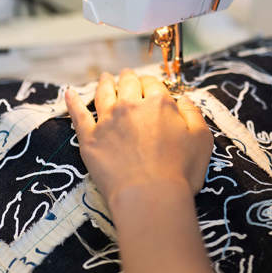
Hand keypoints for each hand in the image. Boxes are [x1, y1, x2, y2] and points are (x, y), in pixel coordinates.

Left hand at [65, 70, 212, 205]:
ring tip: (105, 77)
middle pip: (128, 83)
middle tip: (127, 75)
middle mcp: (131, 106)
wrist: (149, 197)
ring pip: (104, 93)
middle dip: (128, 78)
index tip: (151, 87)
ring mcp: (107, 121)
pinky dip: (73, 101)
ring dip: (105, 82)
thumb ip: (193, 113)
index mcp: (159, 103)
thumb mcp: (202, 139)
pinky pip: (78, 115)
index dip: (152, 84)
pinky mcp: (90, 138)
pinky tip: (69, 92)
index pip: (153, 84)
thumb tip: (183, 99)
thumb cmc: (180, 171)